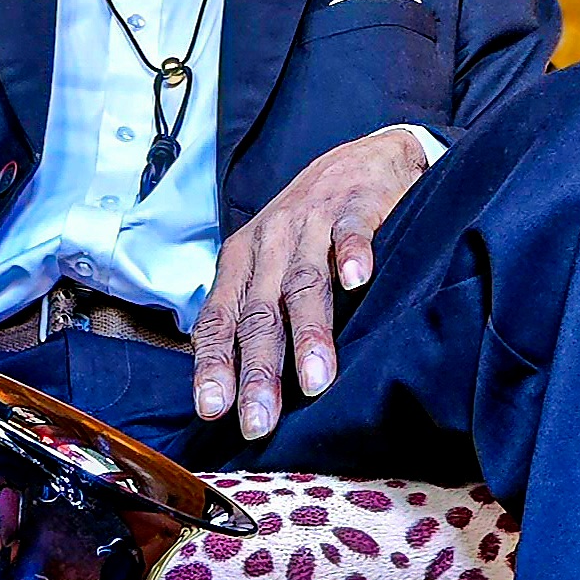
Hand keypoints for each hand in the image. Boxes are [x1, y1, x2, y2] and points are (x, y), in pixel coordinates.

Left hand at [193, 127, 430, 442]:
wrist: (365, 158)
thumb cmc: (312, 226)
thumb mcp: (270, 264)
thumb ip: (256, 314)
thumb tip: (238, 388)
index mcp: (241, 262)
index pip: (219, 319)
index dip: (214, 365)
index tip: (213, 410)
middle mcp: (268, 243)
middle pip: (258, 314)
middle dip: (258, 371)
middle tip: (260, 421)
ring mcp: (311, 222)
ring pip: (303, 282)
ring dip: (309, 333)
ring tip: (315, 382)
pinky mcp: (356, 205)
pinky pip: (350, 232)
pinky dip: (352, 255)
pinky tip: (358, 281)